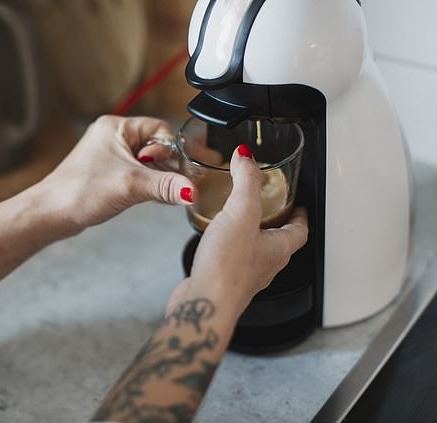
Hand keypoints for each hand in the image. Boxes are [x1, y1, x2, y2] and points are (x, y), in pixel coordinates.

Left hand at [40, 115, 193, 231]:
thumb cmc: (78, 192)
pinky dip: (147, 186)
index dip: (172, 150)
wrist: (51, 214)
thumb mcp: (131, 186)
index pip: (161, 129)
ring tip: (158, 193)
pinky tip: (151, 198)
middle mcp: (113, 138)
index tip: (178, 169)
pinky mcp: (108, 174)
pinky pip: (137, 175)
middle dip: (166, 167)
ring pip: (148, 163)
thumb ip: (166, 186)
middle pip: (157, 146)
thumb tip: (192, 190)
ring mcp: (110, 156)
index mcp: (116, 128)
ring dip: (157, 178)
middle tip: (172, 184)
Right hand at [166, 145, 308, 315]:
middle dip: (276, 223)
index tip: (298, 203)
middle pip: (280, 241)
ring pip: (256, 252)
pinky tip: (214, 241)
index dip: (301, 214)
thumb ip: (245, 181)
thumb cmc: (227, 267)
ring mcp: (245, 275)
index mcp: (279, 248)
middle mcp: (265, 264)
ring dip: (252, 235)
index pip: (300, 229)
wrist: (204, 303)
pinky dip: (229, 247)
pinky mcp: (223, 281)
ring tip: (239, 219)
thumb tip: (246, 156)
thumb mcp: (241, 212)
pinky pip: (232, 260)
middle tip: (268, 207)